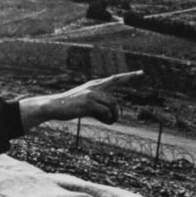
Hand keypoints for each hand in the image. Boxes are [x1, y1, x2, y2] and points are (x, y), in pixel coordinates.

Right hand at [19, 70, 143, 128]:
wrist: (54, 106)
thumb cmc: (70, 107)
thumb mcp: (86, 105)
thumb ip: (99, 106)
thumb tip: (110, 116)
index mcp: (94, 85)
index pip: (114, 79)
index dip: (129, 76)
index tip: (141, 73)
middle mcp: (94, 87)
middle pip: (115, 91)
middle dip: (121, 99)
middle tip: (126, 101)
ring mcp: (91, 94)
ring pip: (113, 104)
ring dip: (113, 116)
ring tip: (109, 123)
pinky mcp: (89, 103)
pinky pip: (106, 112)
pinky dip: (107, 119)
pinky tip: (104, 122)